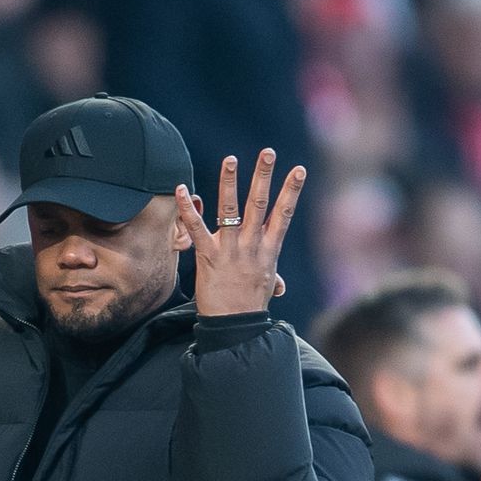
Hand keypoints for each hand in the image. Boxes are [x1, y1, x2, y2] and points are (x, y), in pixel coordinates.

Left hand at [175, 148, 304, 314]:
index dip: (292, 191)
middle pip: (260, 204)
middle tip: (268, 152)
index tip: (299, 170)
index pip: (284, 215)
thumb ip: (273, 279)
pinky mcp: (209, 256)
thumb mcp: (266, 288)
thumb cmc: (250, 307)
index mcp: (269, 250)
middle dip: (264, 177)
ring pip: (231, 209)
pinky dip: (188, 208)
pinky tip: (181, 189)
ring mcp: (231, 249)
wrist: (234, 327)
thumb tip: (281, 285)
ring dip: (230, 183)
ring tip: (231, 159)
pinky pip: (197, 228)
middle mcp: (252, 246)